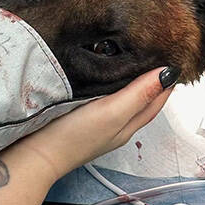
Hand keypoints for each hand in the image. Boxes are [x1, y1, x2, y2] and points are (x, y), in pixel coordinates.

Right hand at [8, 67, 176, 183]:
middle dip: (150, 76)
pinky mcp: (79, 117)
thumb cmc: (73, 137)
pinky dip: (107, 83)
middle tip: (153, 48)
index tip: (170, 53)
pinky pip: (101, 97)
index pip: (157, 98)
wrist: (34, 156)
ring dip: (129, 78)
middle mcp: (116, 124)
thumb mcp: (112, 113)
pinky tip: (100, 73)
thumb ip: (139, 95)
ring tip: (131, 54)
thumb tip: (168, 74)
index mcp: (129, 124)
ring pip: (122, 97)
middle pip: (141, 98)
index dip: (166, 78)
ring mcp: (97, 122)